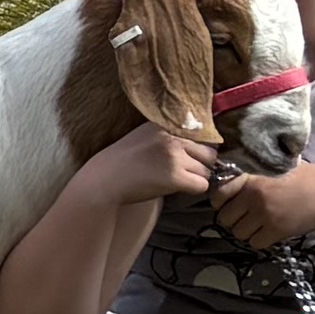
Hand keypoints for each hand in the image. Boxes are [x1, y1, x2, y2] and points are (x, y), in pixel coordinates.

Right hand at [78, 120, 211, 208]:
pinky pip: (202, 185)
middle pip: (210, 152)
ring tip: (175, 179)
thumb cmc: (123, 161)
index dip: (199, 147)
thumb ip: (170, 133)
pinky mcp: (175, 177)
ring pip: (207, 170)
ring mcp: (174, 156)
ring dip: (195, 177)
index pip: (203, 131)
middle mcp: (172, 137)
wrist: (104, 180)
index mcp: (166, 124)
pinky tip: (176, 188)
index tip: (189, 155)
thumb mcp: (145, 134)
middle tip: (182, 170)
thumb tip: (202, 139)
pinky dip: (192, 189)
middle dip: (200, 163)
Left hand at [201, 156, 314, 252]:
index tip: (232, 207)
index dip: (222, 205)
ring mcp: (263, 213)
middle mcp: (252, 195)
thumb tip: (233, 192)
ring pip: (238, 233)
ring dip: (248, 233)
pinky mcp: (276, 229)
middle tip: (249, 220)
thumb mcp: (275, 170)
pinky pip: (255, 243)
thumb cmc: (309, 177)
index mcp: (250, 178)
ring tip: (262, 227)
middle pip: (225, 219)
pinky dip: (262, 241)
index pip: (218, 197)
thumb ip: (254, 180)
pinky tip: (273, 233)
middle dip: (234, 221)